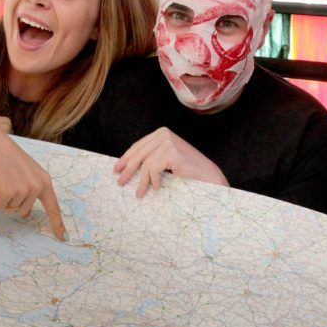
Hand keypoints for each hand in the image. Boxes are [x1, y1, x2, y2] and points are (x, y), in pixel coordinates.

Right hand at [0, 126, 65, 239]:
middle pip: (22, 211)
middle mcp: (37, 186)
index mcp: (44, 180)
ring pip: (8, 209)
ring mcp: (23, 190)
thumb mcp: (23, 172)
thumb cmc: (4, 154)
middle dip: (10, 200)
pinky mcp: (7, 192)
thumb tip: (25, 215)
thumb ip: (28, 191)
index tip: (64, 238)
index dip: (58, 224)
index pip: (53, 207)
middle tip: (4, 180)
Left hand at [113, 127, 227, 197]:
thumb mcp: (166, 160)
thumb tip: (126, 167)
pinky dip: (153, 181)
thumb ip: (151, 157)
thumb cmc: (188, 171)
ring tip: (140, 193)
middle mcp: (164, 134)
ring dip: (141, 181)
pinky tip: (157, 187)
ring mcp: (168, 142)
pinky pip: (153, 169)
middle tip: (120, 182)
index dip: (126, 158)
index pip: (138, 146)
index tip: (117, 169)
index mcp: (162, 133)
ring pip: (145, 163)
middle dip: (128, 169)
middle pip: (138, 153)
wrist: (209, 177)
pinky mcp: (172, 152)